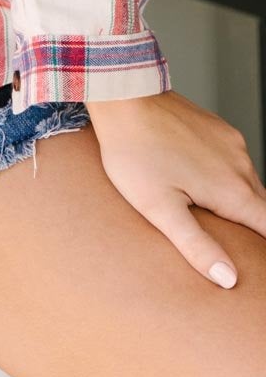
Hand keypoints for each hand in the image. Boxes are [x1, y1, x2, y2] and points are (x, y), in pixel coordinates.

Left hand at [86, 88, 265, 287]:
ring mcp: (231, 142)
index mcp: (233, 191)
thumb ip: (196, 246)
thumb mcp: (159, 208)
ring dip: (239, 201)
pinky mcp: (218, 127)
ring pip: (248, 182)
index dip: (265, 248)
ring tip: (218, 218)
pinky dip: (228, 177)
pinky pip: (234, 160)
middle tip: (237, 244)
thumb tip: (229, 279)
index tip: (257, 259)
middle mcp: (241, 165)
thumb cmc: (134, 154)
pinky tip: (202, 182)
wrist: (123, 98)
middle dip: (254, 227)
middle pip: (261, 207)